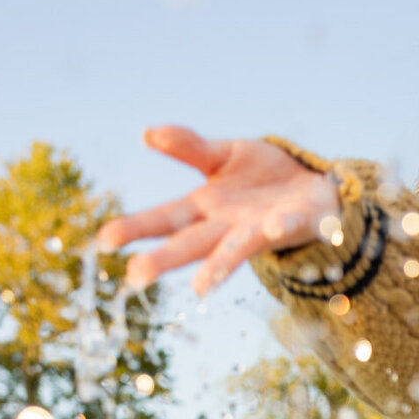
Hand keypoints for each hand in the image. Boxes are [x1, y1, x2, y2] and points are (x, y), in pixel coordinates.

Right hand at [94, 125, 341, 297]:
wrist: (314, 186)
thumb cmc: (263, 178)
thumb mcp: (223, 155)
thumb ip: (189, 147)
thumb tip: (147, 133)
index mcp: (207, 208)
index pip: (165, 219)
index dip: (136, 228)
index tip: (104, 240)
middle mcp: (228, 227)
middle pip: (192, 243)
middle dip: (165, 260)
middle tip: (136, 276)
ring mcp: (260, 230)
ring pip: (237, 249)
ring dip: (220, 265)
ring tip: (201, 286)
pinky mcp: (295, 223)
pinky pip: (288, 225)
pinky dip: (281, 226)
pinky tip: (273, 226)